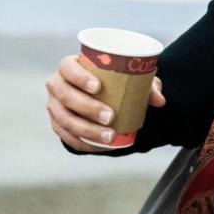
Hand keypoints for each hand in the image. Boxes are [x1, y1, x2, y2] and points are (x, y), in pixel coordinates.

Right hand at [45, 55, 165, 151]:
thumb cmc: (114, 83)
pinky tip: (101, 146)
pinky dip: (84, 143)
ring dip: (87, 130)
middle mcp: (57, 85)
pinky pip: (67, 137)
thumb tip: (159, 100)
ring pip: (64, 119)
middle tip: (110, 117)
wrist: (101, 97)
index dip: (80, 77)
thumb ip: (146, 86)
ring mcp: (54, 106)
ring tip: (110, 136)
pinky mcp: (58, 124)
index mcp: (70, 67)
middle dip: (87, 107)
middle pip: (65, 95)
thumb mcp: (132, 80)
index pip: (68, 68)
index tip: (98, 87)